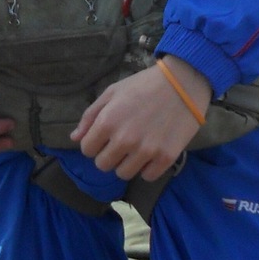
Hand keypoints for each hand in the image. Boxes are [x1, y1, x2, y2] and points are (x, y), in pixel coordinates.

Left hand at [73, 57, 212, 180]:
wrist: (184, 83)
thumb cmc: (144, 85)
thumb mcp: (112, 92)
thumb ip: (90, 116)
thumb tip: (74, 138)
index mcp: (107, 122)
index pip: (87, 150)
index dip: (94, 143)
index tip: (105, 137)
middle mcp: (124, 139)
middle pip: (103, 165)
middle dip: (108, 155)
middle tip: (121, 142)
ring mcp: (146, 150)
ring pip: (123, 174)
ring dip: (126, 163)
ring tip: (136, 148)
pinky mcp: (166, 157)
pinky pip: (147, 176)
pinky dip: (147, 168)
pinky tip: (151, 154)